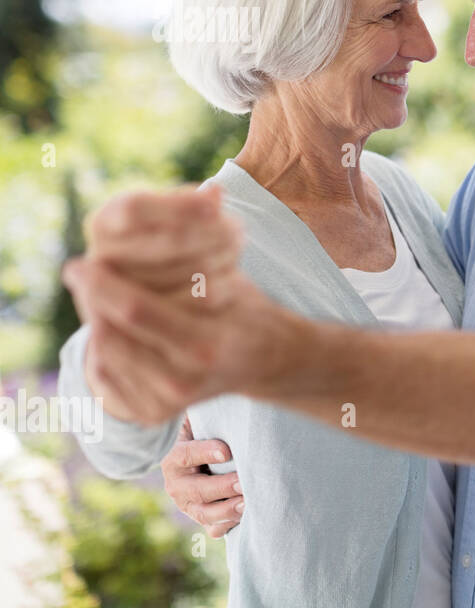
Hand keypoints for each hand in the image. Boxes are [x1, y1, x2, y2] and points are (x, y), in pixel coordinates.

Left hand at [62, 184, 307, 422]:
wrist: (265, 362)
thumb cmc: (241, 308)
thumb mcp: (230, 274)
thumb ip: (205, 241)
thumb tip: (209, 194)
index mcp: (207, 345)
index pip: (137, 310)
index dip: (102, 283)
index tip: (80, 260)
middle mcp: (184, 380)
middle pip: (112, 332)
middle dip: (91, 296)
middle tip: (76, 270)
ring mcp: (166, 402)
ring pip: (105, 351)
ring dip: (94, 317)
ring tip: (94, 294)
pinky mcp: (150, 413)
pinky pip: (105, 376)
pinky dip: (100, 347)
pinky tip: (108, 326)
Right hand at [84, 183, 242, 294]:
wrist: (149, 289)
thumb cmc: (165, 237)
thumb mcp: (172, 214)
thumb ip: (191, 203)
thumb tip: (216, 192)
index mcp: (103, 223)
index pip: (134, 209)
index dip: (178, 206)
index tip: (216, 205)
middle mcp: (99, 258)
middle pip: (162, 243)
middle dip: (208, 234)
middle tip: (238, 228)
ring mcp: (113, 294)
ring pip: (177, 276)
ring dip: (217, 258)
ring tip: (237, 245)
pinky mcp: (139, 321)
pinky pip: (188, 304)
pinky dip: (216, 287)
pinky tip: (232, 276)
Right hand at [163, 417, 242, 538]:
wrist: (205, 452)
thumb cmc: (211, 429)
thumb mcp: (203, 418)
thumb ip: (212, 414)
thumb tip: (228, 385)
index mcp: (173, 455)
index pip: (185, 454)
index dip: (204, 452)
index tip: (227, 450)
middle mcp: (176, 482)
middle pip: (196, 490)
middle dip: (222, 487)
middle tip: (244, 482)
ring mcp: (188, 503)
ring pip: (204, 513)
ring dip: (227, 510)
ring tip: (248, 503)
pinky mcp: (202, 516)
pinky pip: (212, 528)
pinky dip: (227, 527)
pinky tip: (245, 520)